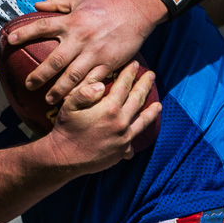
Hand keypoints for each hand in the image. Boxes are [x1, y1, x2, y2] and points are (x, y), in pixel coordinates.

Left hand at [4, 0, 166, 106]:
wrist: (137, 10)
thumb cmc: (106, 3)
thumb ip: (57, 3)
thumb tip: (36, 5)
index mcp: (72, 21)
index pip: (42, 27)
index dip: (24, 33)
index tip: (10, 41)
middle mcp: (81, 38)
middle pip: (55, 61)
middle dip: (39, 75)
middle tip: (29, 85)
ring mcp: (95, 52)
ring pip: (73, 76)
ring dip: (59, 90)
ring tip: (49, 99)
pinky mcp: (109, 63)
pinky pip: (94, 81)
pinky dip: (84, 92)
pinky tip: (75, 101)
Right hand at [39, 61, 160, 174]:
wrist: (65, 158)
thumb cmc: (65, 129)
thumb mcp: (69, 106)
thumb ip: (84, 92)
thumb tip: (100, 84)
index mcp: (109, 108)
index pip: (124, 86)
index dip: (129, 73)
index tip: (135, 64)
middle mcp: (121, 122)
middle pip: (137, 99)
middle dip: (145, 85)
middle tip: (151, 75)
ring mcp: (124, 138)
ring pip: (143, 121)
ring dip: (152, 111)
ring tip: (158, 105)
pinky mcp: (122, 151)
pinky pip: (134, 141)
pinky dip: (137, 135)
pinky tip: (139, 132)